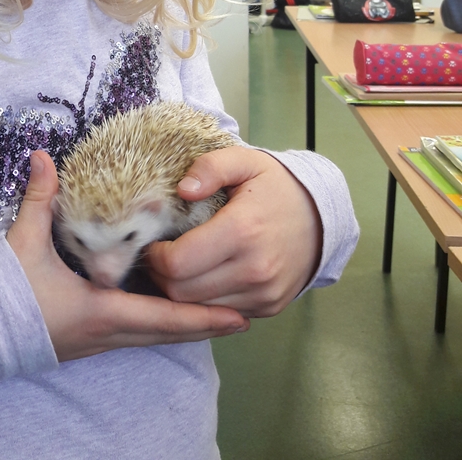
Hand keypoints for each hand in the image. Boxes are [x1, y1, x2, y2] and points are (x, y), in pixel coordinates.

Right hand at [6, 151, 249, 360]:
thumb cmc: (2, 291)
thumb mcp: (23, 241)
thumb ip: (40, 197)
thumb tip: (44, 156)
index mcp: (100, 311)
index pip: (164, 317)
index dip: (203, 317)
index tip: (239, 315)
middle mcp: (105, 333)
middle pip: (168, 334)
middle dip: (206, 325)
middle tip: (243, 317)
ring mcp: (95, 341)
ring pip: (152, 337)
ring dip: (184, 327)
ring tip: (216, 315)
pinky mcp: (85, 340)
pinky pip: (135, 335)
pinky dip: (159, 326)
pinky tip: (167, 312)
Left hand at [146, 146, 322, 316]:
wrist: (321, 218)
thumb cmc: (274, 187)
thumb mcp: (245, 161)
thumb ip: (211, 167)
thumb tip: (183, 190)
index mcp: (242, 231)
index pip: (177, 263)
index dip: (154, 255)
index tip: (153, 240)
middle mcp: (254, 270)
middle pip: (181, 292)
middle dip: (160, 275)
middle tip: (159, 254)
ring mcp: (263, 293)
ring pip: (198, 309)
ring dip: (180, 291)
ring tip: (178, 264)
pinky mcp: (268, 307)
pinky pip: (221, 313)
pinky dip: (205, 299)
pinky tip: (203, 276)